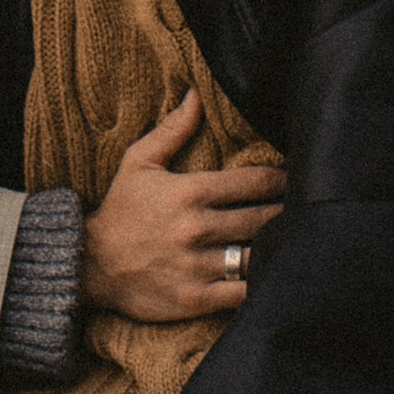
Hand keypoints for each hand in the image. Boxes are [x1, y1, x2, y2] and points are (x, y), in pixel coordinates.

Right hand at [79, 90, 282, 324]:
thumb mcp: (138, 163)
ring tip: (294, 241)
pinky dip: (261, 285)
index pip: (252, 182)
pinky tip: (271, 276)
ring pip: (257, 256)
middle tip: (304, 210)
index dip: (280, 180)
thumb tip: (197, 95)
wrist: (89, 263)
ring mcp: (197, 266)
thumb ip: (172, 130)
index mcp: (188, 192)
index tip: (293, 180)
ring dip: (277, 248)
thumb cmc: (120, 210)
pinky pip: (243, 293)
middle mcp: (196, 228)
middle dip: (286, 213)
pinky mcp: (196, 298)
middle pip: (262, 218)